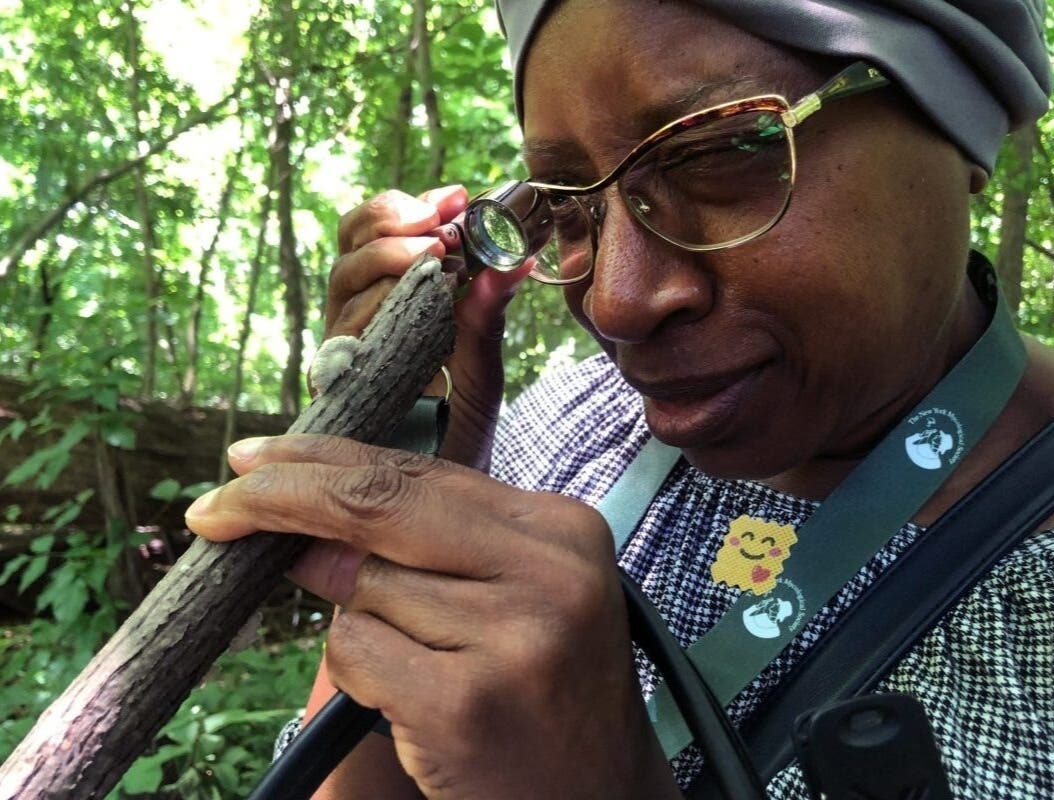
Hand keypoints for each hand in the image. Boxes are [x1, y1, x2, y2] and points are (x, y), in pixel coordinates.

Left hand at [186, 434, 679, 799]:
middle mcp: (547, 572)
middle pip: (376, 506)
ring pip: (358, 590)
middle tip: (214, 509)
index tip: (256, 459)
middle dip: (279, 499)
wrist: (599, 793)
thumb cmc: (544, 682)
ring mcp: (512, 637)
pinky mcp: (467, 705)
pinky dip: (360, 674)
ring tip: (429, 662)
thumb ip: (426, 545)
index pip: (418, 470)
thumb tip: (302, 524)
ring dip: (357, 619)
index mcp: (559, 528)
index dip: (323, 459)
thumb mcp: (509, 591)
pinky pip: (355, 654)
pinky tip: (416, 701)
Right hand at [328, 186, 530, 469]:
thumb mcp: (477, 375)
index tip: (455, 196)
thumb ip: (484, 322)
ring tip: (431, 254)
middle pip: (351, 249)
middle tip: (437, 223)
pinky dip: (369, 315)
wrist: (433, 516)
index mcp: (388, 308)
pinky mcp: (328, 390)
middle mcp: (357, 325)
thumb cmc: (455, 442)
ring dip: (384, 259)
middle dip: (390, 224)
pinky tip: (401, 307)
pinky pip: (337, 339)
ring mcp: (340, 355)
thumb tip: (513, 263)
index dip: (407, 209)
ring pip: (342, 285)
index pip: (379, 237)